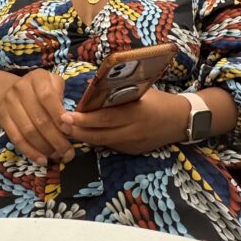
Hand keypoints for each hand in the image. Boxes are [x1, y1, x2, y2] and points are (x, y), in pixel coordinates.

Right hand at [0, 69, 74, 166]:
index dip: (58, 115)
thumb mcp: (54, 83)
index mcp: (37, 78)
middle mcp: (20, 89)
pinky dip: (30, 152)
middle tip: (68, 152)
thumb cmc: (41, 89)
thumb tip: (70, 121)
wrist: (10, 90)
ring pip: (28, 131)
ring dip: (45, 148)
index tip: (69, 130)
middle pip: (39, 118)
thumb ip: (63, 97)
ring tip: (58, 157)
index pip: (47, 97)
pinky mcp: (2, 119)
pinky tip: (42, 160)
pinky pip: (16, 138)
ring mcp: (9, 104)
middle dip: (56, 138)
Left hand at [59, 88, 188, 154]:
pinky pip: (111, 145)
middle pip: (99, 135)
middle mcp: (133, 132)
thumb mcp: (140, 91)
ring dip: (84, 137)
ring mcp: (133, 144)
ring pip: (103, 143)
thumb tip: (91, 89)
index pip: (104, 118)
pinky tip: (86, 135)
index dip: (84, 120)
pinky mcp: (133, 152)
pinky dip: (98, 140)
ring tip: (67, 130)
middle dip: (77, 132)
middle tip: (60, 126)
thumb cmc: (159, 100)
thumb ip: (118, 92)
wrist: (180, 121)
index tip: (66, 116)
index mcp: (135, 113)